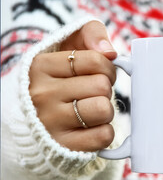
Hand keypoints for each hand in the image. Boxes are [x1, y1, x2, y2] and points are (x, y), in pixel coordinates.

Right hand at [29, 21, 117, 151]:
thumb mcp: (68, 47)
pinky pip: (104, 136)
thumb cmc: (61, 79)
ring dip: (106, 111)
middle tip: (94, 94)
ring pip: (104, 110)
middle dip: (105, 90)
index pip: (96, 61)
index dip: (107, 67)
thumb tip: (109, 51)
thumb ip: (91, 33)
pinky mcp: (64, 146)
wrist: (35, 119)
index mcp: (41, 66)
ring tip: (91, 110)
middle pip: (102, 86)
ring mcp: (50, 123)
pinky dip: (105, 132)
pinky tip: (90, 128)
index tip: (99, 74)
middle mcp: (41, 94)